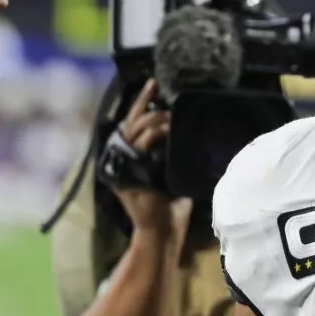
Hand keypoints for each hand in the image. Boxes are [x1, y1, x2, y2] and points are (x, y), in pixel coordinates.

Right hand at [112, 79, 190, 243]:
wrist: (165, 232)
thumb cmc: (173, 206)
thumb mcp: (174, 172)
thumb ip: (175, 152)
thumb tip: (192, 129)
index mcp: (133, 156)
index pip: (134, 122)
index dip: (143, 102)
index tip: (154, 83)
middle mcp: (124, 158)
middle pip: (132, 122)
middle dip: (147, 105)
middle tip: (162, 93)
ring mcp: (123, 166)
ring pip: (135, 131)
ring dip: (155, 120)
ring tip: (172, 116)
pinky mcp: (127, 174)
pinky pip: (140, 147)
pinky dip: (154, 136)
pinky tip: (169, 130)